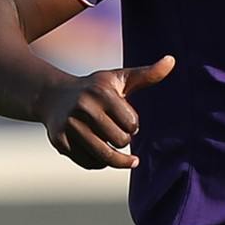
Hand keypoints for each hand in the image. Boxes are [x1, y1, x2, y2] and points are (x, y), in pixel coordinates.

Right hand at [38, 56, 174, 169]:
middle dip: (124, 140)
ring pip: (104, 156)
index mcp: (101, 94)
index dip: (133, 125)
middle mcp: (83, 109)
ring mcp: (69, 126)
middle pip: (119, 141)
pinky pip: (88, 163)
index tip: (127, 120)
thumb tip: (172, 60)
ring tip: (125, 158)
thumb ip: (148, 74)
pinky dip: (99, 163)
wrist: (53, 96)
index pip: (131, 124)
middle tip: (119, 134)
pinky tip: (101, 156)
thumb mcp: (120, 78)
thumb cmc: (95, 88)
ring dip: (116, 158)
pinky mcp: (59, 141)